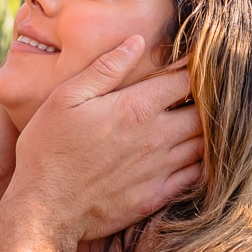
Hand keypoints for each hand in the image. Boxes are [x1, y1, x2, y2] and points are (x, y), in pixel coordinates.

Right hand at [4, 35, 203, 243]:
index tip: (195, 62)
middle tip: (205, 93)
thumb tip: (136, 41)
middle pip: (203, 113)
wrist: (44, 209)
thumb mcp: (66, 98)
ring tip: (203, 120)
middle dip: (208, 100)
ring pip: (204, 144)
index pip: (185, 80)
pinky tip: (195, 155)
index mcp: (135, 108)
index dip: (195, 68)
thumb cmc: (48, 148)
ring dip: (207, 130)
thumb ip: (105, 69)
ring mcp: (159, 170)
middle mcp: (155, 138)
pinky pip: (195, 177)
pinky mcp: (156, 197)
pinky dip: (202, 162)